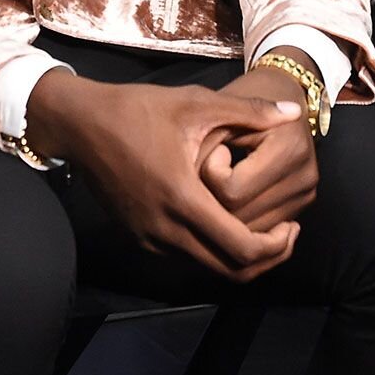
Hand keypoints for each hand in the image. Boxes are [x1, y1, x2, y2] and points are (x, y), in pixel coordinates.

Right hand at [26, 70, 304, 281]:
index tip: (292, 225)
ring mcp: (150, 238)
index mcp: (183, 199)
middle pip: (230, 271)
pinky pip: (186, 257)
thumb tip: (294, 112)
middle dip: (266, 258)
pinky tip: (225, 222)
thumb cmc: (138, 109)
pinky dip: (213, 250)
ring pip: (207, 268)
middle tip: (285, 234)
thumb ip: (249, 111)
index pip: (242, 249)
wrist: (81, 124)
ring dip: (239, 257)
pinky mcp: (139, 238)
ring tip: (261, 228)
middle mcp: (165, 230)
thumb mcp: (196, 104)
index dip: (276, 246)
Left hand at [199, 51, 320, 233]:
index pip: (232, 191)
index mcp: (289, 148)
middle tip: (211, 166)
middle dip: (215, 200)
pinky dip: (239, 222)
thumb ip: (203, 146)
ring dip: (226, 215)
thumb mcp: (220, 110)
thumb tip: (178, 189)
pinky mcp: (301, 205)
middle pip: (242, 216)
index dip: (209, 175)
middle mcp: (304, 176)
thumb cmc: (244, 96)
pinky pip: (261, 230)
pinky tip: (229, 197)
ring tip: (221, 179)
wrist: (283, 90)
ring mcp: (305, 194)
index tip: (214, 148)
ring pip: (251, 231)